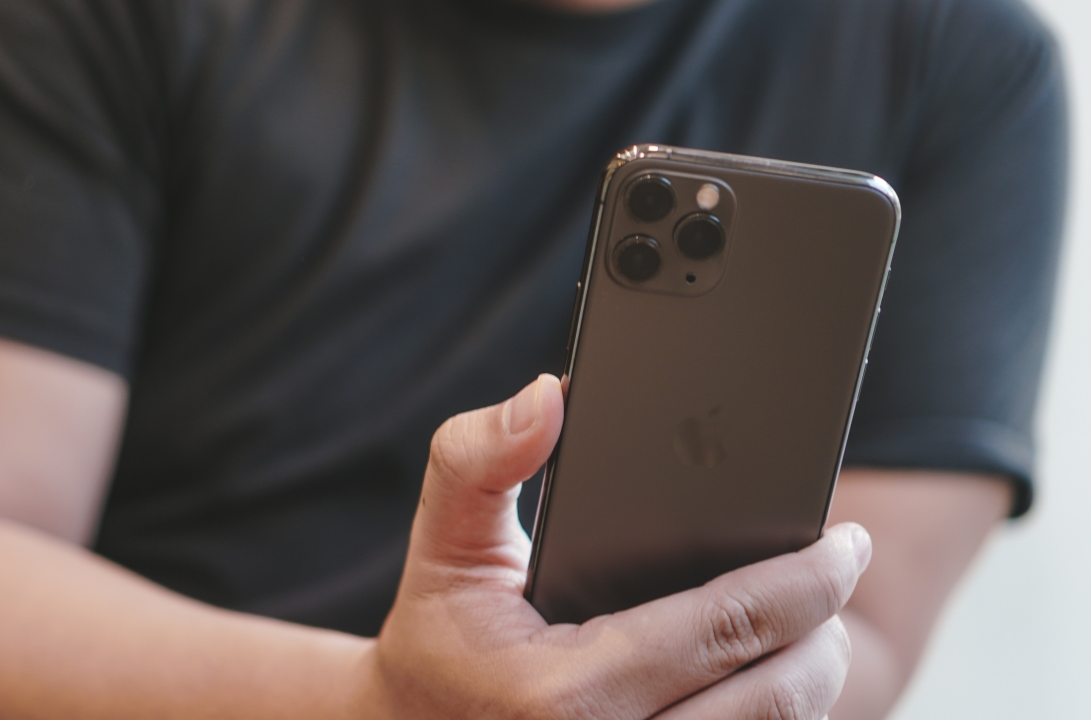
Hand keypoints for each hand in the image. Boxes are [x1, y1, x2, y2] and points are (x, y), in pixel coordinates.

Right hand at [362, 374, 871, 718]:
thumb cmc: (441, 640)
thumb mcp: (445, 542)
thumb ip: (480, 458)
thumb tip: (549, 397)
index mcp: (566, 694)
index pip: (727, 629)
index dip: (805, 580)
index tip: (845, 543)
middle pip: (778, 697)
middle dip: (825, 628)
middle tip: (837, 571)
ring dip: (811, 680)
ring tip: (811, 622)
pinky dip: (771, 718)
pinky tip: (765, 676)